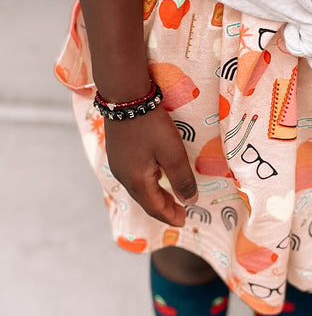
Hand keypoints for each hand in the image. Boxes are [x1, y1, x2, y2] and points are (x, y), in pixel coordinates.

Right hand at [104, 106, 197, 225]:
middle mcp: (124, 177)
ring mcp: (118, 165)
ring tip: (171, 199)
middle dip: (164, 209)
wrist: (124, 95)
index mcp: (137, 182)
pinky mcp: (117, 154)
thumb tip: (190, 201)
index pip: (155, 208)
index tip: (185, 221)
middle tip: (181, 214)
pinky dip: (148, 185)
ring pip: (139, 190)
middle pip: (146, 201)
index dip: (171, 216)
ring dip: (156, 197)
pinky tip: (156, 179)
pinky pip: (134, 178)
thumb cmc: (151, 124)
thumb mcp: (173, 153)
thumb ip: (182, 179)